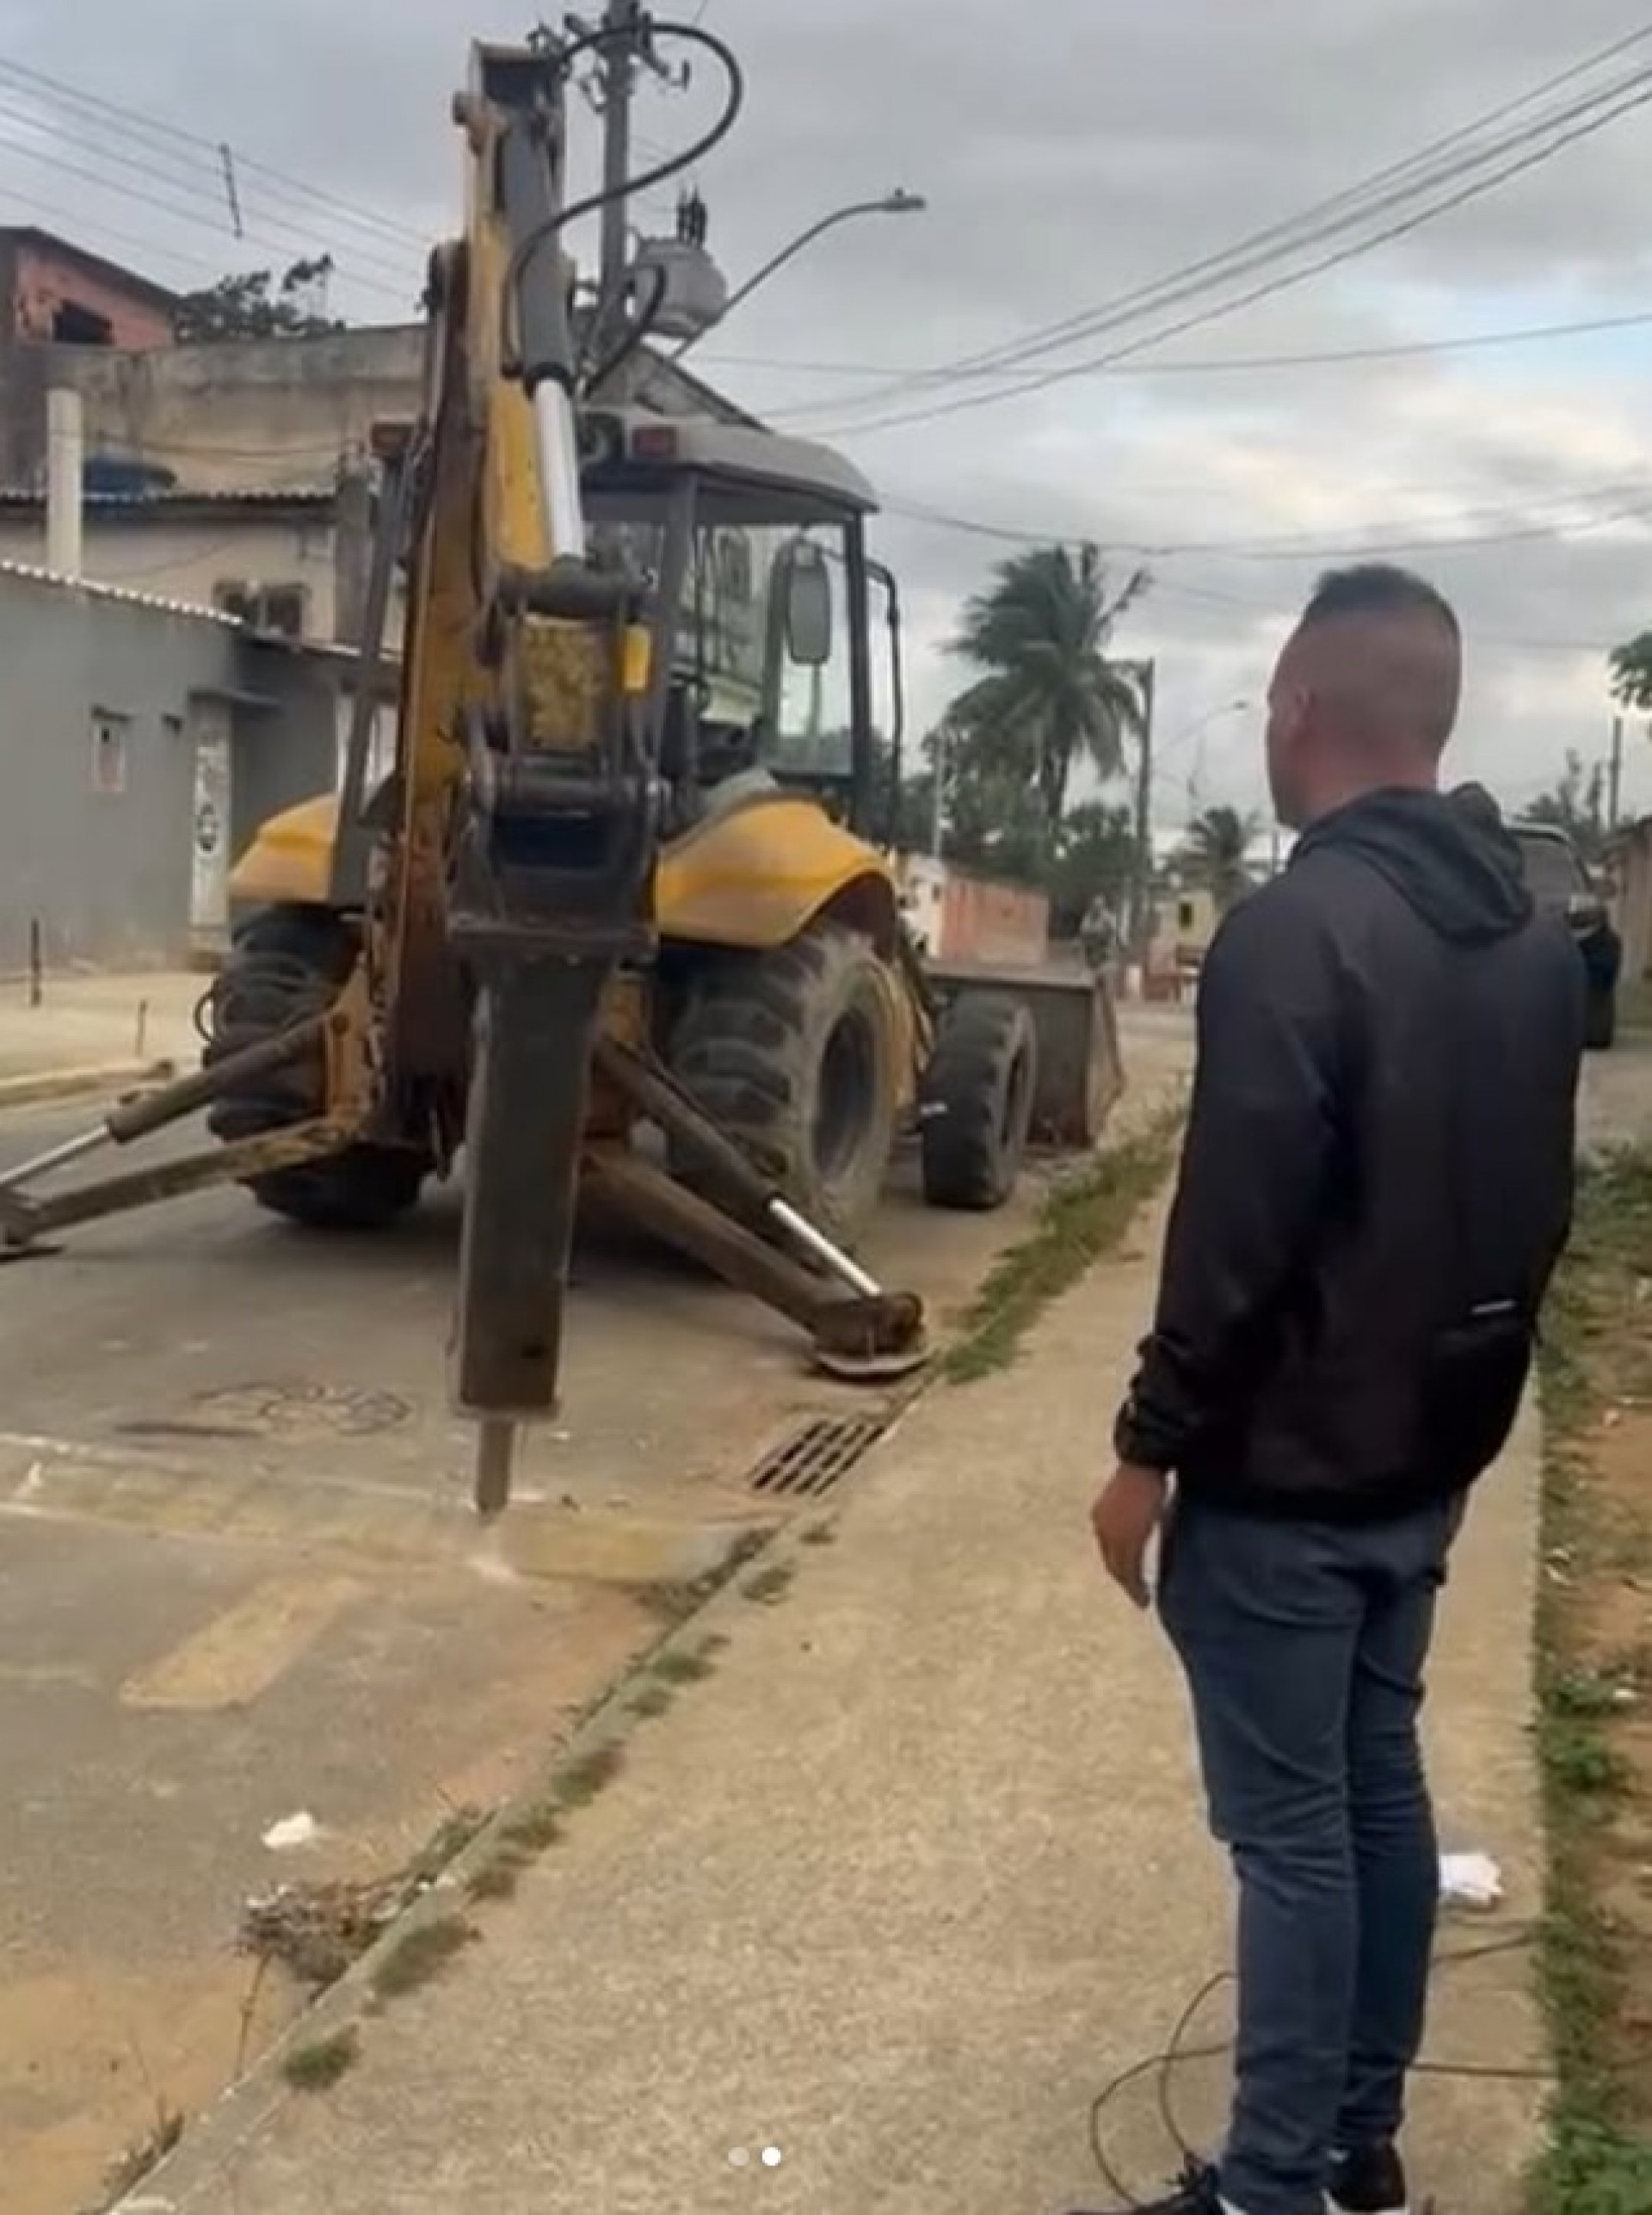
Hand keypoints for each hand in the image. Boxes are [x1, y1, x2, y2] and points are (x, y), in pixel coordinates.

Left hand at [1091, 1463, 1169, 1608]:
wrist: (1144, 1460)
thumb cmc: (1144, 1469)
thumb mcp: (1135, 1494)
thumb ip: (1135, 1510)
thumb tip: (1147, 1515)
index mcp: (1101, 1515)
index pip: (1108, 1547)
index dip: (1119, 1563)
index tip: (1130, 1576)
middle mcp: (1101, 1527)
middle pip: (1111, 1562)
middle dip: (1124, 1579)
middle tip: (1137, 1595)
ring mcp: (1112, 1534)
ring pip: (1119, 1570)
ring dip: (1130, 1587)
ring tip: (1141, 1600)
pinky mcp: (1126, 1540)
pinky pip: (1129, 1572)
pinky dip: (1136, 1587)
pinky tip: (1143, 1598)